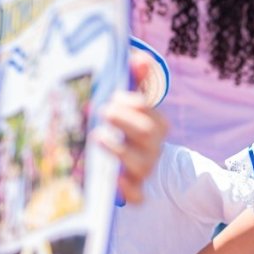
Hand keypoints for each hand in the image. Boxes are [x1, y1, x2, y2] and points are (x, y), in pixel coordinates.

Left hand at [95, 57, 168, 203]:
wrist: (129, 156)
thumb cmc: (125, 123)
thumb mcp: (129, 99)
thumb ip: (134, 77)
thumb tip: (140, 58)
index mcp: (157, 123)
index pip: (148, 110)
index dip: (131, 103)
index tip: (112, 96)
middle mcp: (154, 147)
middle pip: (145, 134)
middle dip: (123, 120)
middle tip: (103, 111)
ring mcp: (144, 169)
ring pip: (139, 164)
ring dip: (118, 150)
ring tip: (96, 136)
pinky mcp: (135, 189)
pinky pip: (136, 195)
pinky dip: (125, 190)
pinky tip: (110, 179)